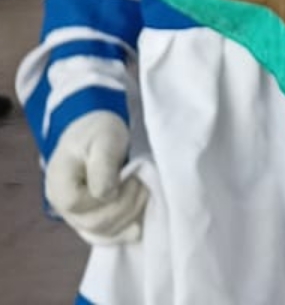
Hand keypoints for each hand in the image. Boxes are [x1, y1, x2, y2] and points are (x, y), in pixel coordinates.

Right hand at [46, 111, 147, 245]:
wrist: (98, 132)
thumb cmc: (98, 131)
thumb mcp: (104, 138)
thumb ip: (103, 165)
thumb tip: (105, 194)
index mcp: (58, 183)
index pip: (76, 203)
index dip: (105, 194)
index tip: (126, 174)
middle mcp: (62, 205)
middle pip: (93, 223)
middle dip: (125, 204)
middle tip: (141, 181)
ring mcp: (76, 216)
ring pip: (102, 233)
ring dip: (130, 215)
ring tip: (143, 190)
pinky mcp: (92, 219)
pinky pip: (106, 236)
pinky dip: (124, 232)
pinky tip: (140, 226)